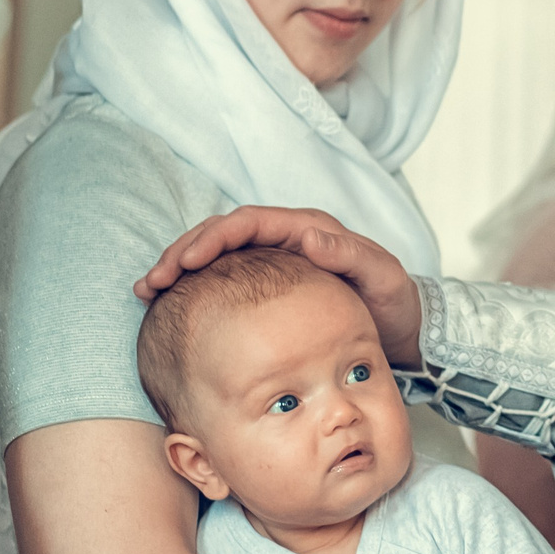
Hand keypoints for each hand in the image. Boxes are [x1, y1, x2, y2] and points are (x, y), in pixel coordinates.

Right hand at [139, 208, 421, 365]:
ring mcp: (276, 262)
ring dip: (181, 269)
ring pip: (218, 256)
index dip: (213, 238)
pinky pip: (225, 280)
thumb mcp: (382, 278)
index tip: (186, 262)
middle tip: (152, 280)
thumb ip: (351, 255)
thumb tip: (309, 234)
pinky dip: (196, 289)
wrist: (405, 331)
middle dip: (183, 252)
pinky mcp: (269, 287)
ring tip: (148, 291)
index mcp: (308, 230)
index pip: (248, 222)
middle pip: (222, 235)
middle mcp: (287, 239)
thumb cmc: (395, 304)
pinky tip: (171, 307)